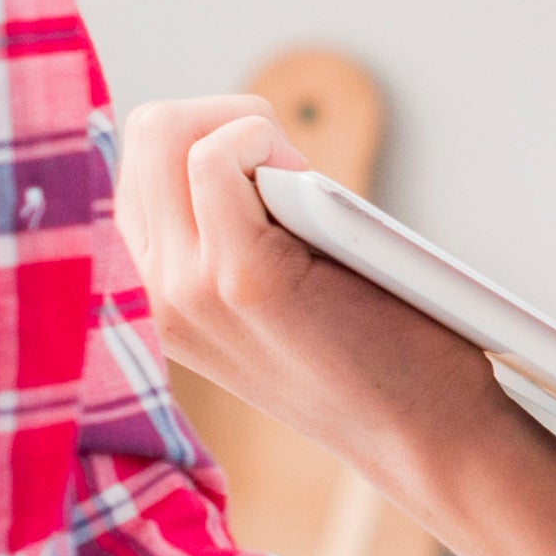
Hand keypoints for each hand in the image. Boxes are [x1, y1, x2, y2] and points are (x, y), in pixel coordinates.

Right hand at [110, 94, 504, 504]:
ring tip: (300, 183)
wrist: (421, 434)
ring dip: (247, 127)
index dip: (209, 141)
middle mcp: (147, 295)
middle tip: (290, 171)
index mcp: (146, 294)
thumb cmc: (364, 351)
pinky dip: (260, 135)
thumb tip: (223, 136)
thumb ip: (219, 229)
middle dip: (224, 120)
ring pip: (164, 131)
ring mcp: (183, 289)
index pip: (134, 163)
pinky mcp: (239, 277)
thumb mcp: (258, 290)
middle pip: (144, 132)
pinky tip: (304, 178)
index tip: (266, 178)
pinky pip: (212, 155)